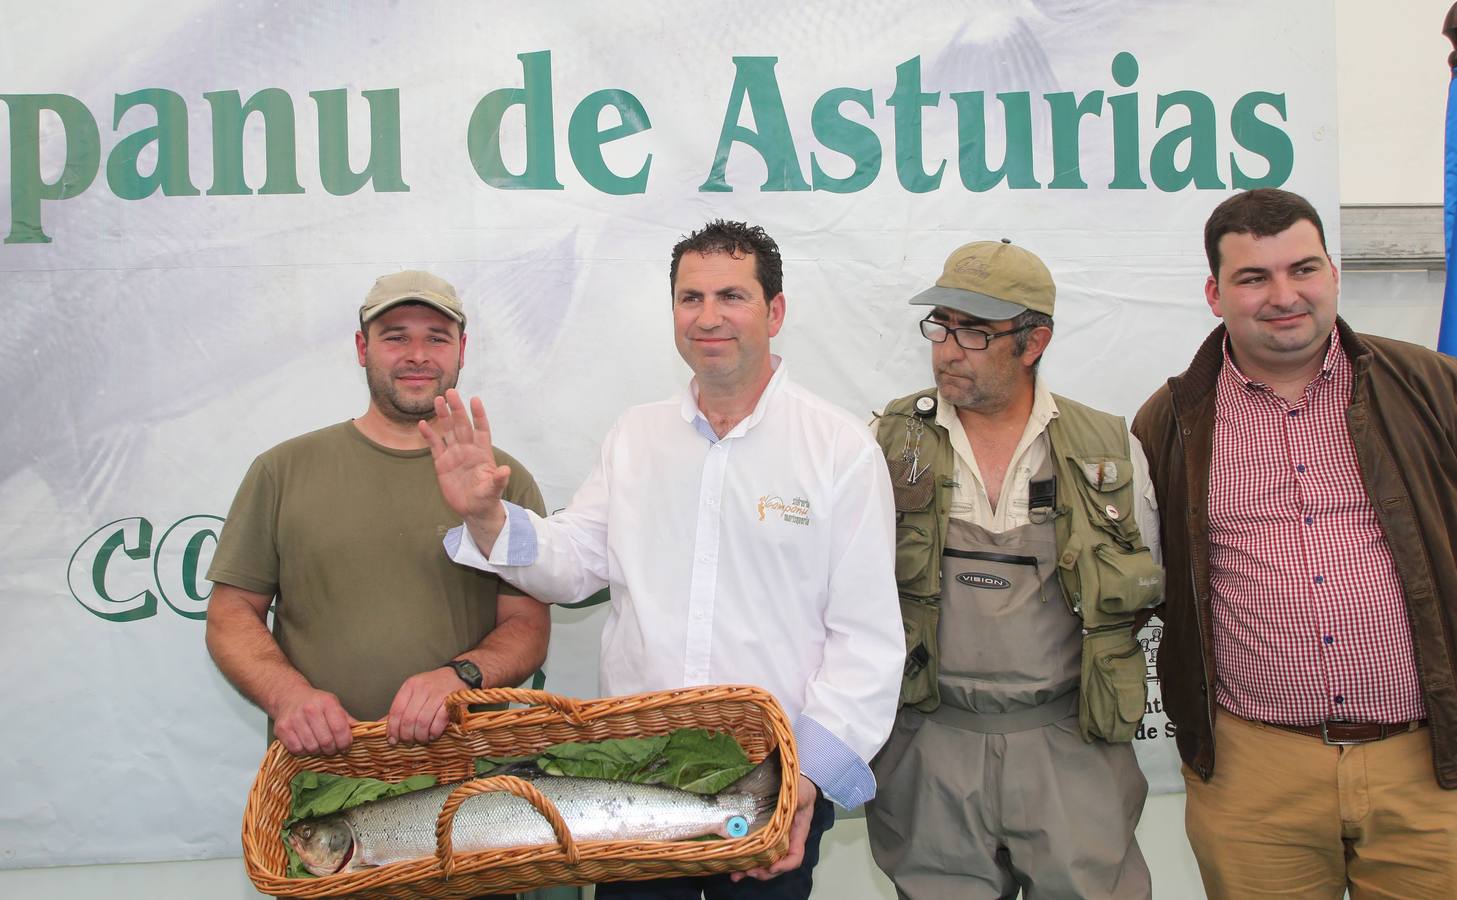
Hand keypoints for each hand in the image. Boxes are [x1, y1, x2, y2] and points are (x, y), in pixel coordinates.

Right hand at [273, 686, 356, 756]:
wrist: (289, 696)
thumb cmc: (316, 703)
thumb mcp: (334, 706)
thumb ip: (347, 720)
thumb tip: (363, 733)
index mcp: (327, 703)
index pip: (340, 729)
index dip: (345, 743)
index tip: (346, 747)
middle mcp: (310, 709)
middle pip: (326, 742)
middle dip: (332, 750)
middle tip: (332, 749)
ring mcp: (294, 719)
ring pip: (312, 748)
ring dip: (318, 751)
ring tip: (319, 745)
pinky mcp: (282, 728)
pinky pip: (297, 749)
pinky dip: (304, 751)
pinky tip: (306, 744)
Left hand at [386, 666, 461, 745]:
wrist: (458, 675)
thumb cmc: (433, 687)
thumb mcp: (414, 692)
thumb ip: (399, 709)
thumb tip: (378, 726)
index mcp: (410, 686)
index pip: (396, 711)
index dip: (392, 729)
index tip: (392, 740)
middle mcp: (423, 688)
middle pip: (409, 719)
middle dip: (407, 735)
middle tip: (408, 742)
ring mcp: (438, 694)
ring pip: (423, 722)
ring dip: (420, 736)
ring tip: (421, 740)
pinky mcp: (452, 702)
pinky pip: (438, 722)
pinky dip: (433, 733)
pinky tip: (432, 735)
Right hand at [420, 390, 510, 540]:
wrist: (474, 510)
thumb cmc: (487, 499)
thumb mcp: (493, 490)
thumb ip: (498, 480)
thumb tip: (505, 470)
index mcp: (483, 452)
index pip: (481, 429)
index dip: (479, 415)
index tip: (475, 400)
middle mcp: (468, 449)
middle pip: (462, 425)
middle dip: (457, 409)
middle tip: (450, 392)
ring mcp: (455, 455)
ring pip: (448, 431)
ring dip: (443, 416)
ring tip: (437, 400)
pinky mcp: (442, 463)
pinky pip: (435, 445)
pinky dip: (429, 435)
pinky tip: (422, 424)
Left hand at [731, 774, 818, 881]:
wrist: (792, 779)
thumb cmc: (799, 787)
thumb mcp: (801, 793)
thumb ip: (798, 799)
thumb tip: (791, 804)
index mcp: (797, 833)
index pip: (795, 856)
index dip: (784, 865)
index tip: (771, 867)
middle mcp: (785, 840)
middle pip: (776, 865)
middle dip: (762, 872)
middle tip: (748, 873)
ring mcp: (772, 838)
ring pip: (763, 861)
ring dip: (750, 870)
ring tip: (736, 875)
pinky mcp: (759, 833)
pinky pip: (753, 849)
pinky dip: (743, 859)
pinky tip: (732, 863)